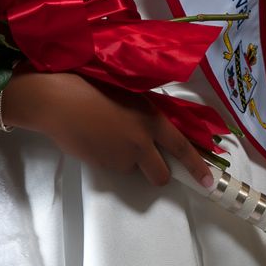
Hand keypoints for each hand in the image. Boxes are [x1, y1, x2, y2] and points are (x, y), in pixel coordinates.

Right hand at [2, 70, 213, 187]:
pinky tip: (94, 140)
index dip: (197, 166)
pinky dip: (108, 158)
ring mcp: (121, 156)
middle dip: (158, 172)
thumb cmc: (88, 83)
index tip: (210, 182)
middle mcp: (141, 140)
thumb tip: (152, 127)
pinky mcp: (103, 166)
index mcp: (150, 116)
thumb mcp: (125, 90)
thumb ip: (143, 110)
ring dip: (127, 160)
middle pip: (161, 174)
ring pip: (133, 168)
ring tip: (105, 135)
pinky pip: (113, 166)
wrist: (55, 99)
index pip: (181, 146)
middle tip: (145, 160)